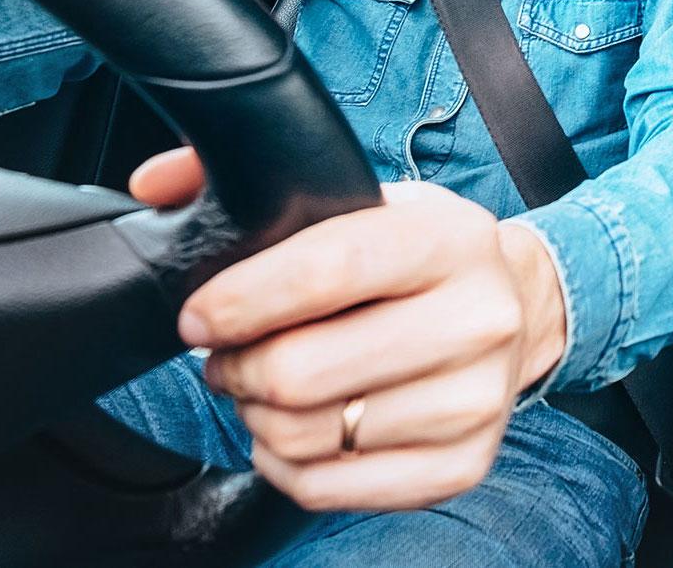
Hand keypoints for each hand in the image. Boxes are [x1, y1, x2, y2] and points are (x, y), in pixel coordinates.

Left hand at [128, 147, 566, 511]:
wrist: (520, 307)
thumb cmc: (421, 256)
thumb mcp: (367, 197)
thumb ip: (261, 183)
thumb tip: (153, 185)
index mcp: (452, 239)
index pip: (326, 271)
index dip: (239, 300)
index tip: (197, 315)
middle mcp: (480, 319)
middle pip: (302, 371)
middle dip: (237, 367)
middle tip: (230, 355)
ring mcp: (477, 400)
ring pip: (307, 436)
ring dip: (258, 417)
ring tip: (265, 388)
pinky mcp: (464, 464)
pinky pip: (329, 488)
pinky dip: (287, 465)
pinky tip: (295, 431)